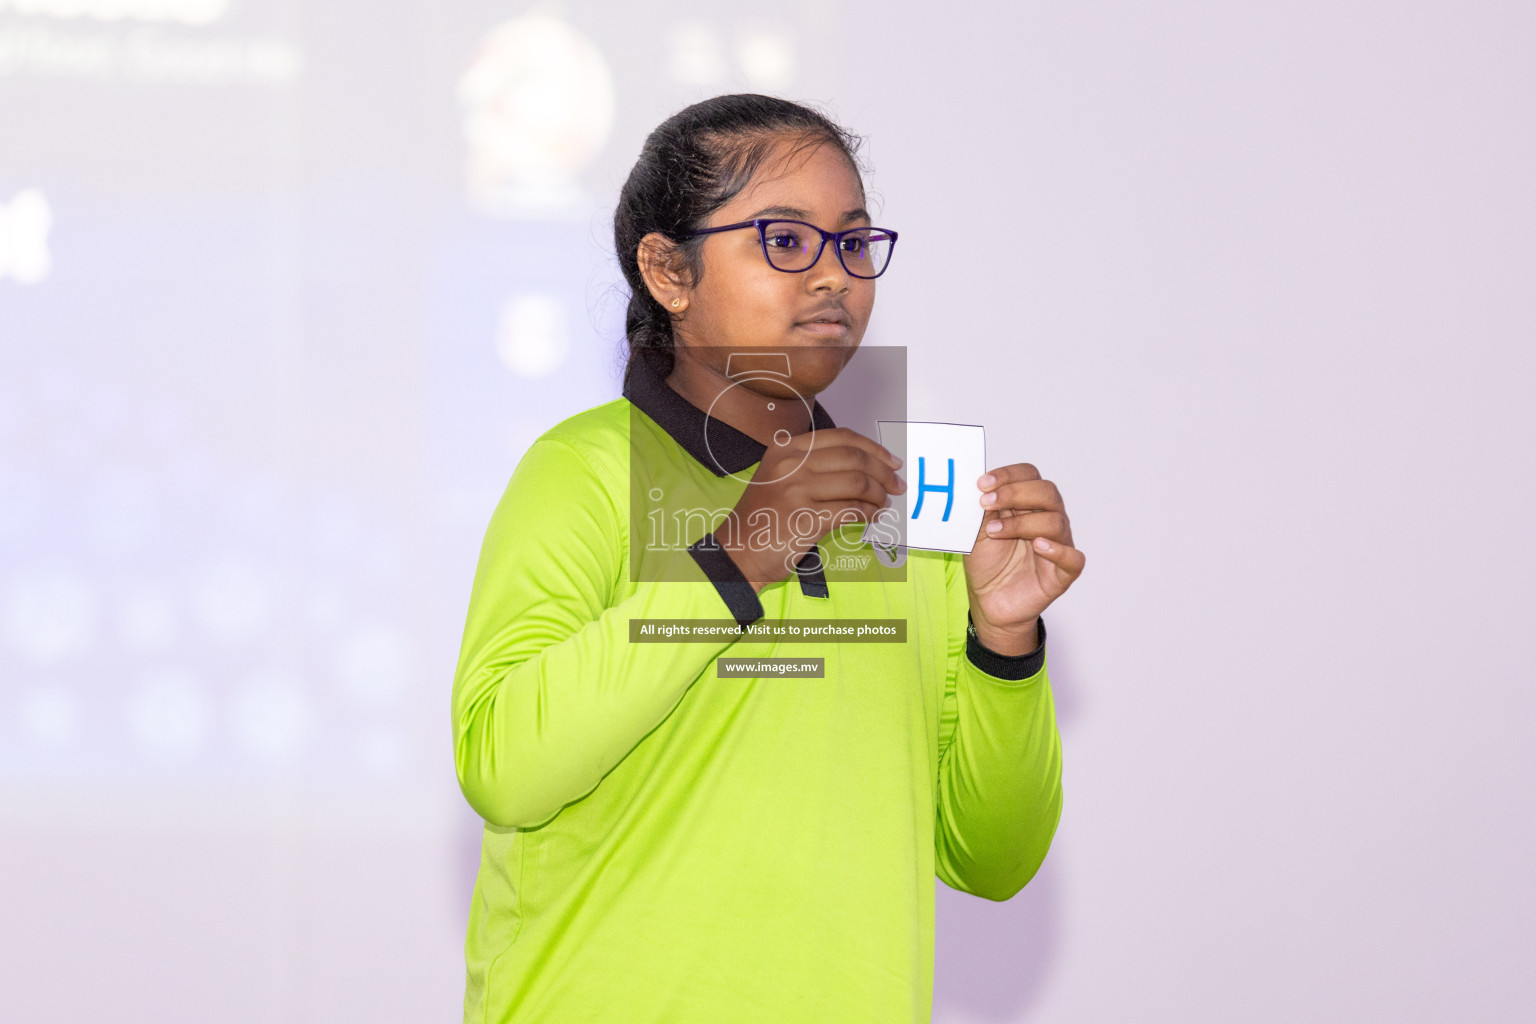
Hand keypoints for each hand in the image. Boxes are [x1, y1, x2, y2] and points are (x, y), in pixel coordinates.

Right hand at [714, 428, 904, 590]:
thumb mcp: (780, 477)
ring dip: (878, 494)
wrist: (738, 551)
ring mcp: (797, 490)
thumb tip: (865, 466)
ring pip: (857, 483)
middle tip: (897, 484)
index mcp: (786, 448)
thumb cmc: (763, 517)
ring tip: (884, 502)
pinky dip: (869, 513)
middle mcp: (791, 464)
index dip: (873, 448)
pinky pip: (851, 510)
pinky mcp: (805, 518)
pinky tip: (873, 516)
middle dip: (883, 472)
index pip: (842, 437)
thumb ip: (814, 465)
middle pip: (854, 458)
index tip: (890, 461)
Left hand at [964, 463, 1085, 654]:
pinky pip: (1073, 558)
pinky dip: (1057, 550)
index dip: (1008, 475)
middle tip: (986, 503)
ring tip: (995, 532)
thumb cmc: (988, 563)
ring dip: (1022, 523)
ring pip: (1056, 521)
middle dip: (1015, 493)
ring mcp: (1058, 544)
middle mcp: (1047, 519)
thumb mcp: (976, 532)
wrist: (989, 601)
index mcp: (1028, 503)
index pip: (1029, 475)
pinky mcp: (1063, 572)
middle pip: (1047, 492)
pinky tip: (1038, 546)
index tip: (982, 484)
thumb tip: (980, 487)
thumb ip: (982, 510)